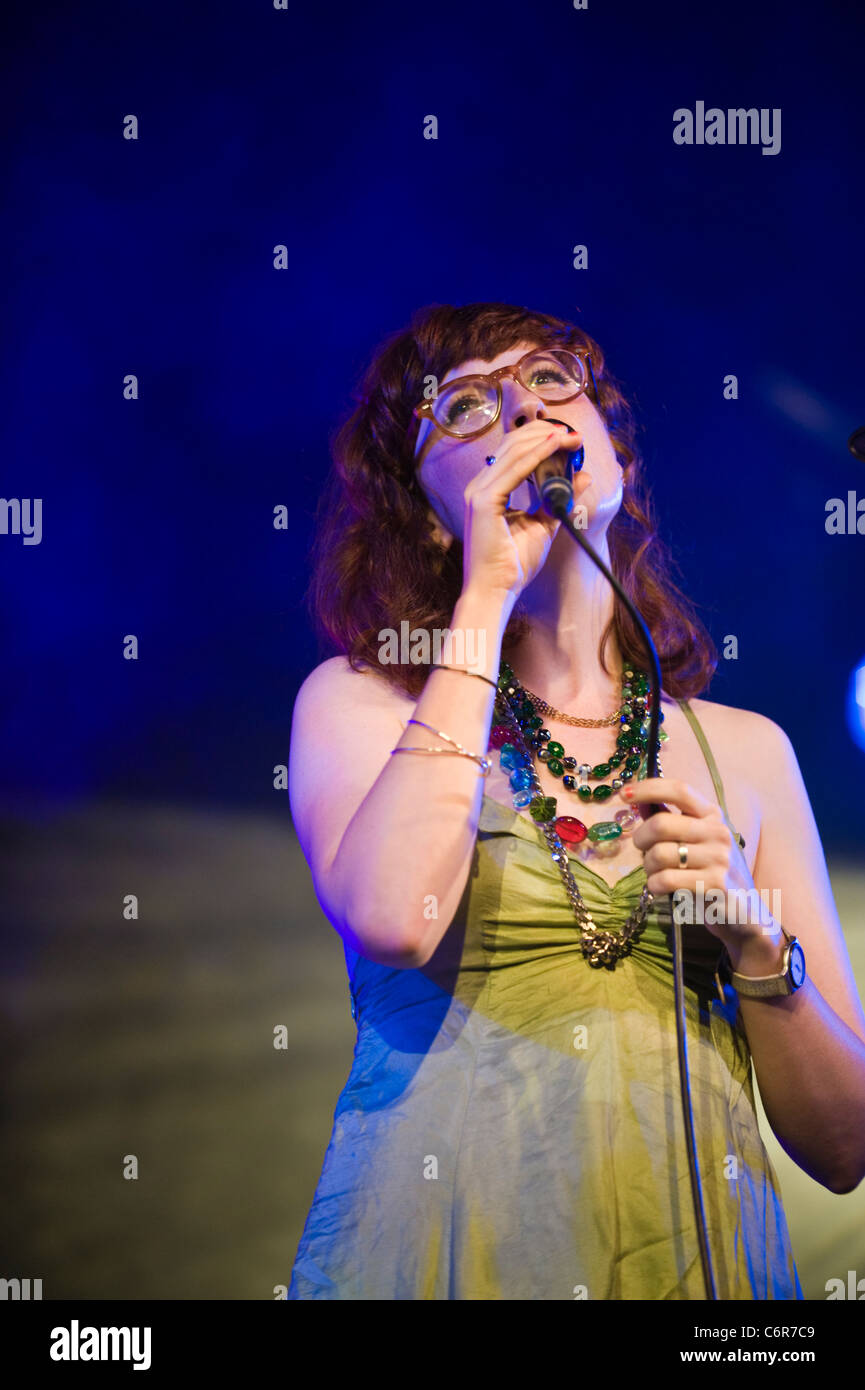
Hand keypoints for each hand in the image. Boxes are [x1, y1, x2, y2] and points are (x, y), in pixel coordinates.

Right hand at [461, 421, 590, 601]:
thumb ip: (560, 499)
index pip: (513, 453)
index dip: (540, 439)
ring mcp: (479, 493)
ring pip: (514, 451)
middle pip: (512, 445)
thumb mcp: (544, 524)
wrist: (495, 591)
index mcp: (489, 491)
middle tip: (574, 435)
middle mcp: (480, 487)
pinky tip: (555, 445)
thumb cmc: (513, 565)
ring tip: (570, 437)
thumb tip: (584, 476)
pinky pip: (515, 469)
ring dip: (545, 440)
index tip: (569, 438)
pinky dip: (537, 454)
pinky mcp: (483, 502)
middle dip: (544, 433)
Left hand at [627, 778, 779, 959]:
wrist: (745, 914)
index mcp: (713, 815)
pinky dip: (654, 885)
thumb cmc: (713, 873)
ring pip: (658, 854)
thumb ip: (673, 822)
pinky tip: (661, 888)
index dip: (649, 788)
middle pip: (660, 824)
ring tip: (656, 873)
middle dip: (640, 838)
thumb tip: (640, 802)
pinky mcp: (713, 885)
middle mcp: (718, 832)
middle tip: (642, 850)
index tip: (625, 794)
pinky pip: (664, 879)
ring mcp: (718, 859)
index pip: (680, 790)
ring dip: (648, 866)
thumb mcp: (698, 842)